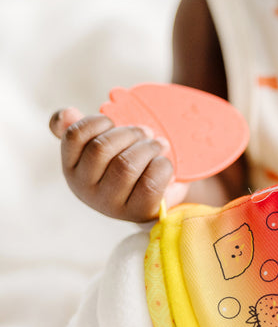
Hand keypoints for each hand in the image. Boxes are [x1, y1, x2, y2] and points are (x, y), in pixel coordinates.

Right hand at [49, 108, 187, 221]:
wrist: (158, 194)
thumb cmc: (127, 164)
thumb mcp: (105, 145)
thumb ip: (81, 128)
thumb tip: (66, 113)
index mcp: (72, 167)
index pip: (74, 135)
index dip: (99, 122)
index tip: (113, 123)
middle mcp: (84, 188)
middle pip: (102, 148)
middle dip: (130, 133)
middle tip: (146, 132)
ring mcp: (109, 204)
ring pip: (126, 165)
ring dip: (149, 148)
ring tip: (159, 145)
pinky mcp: (137, 212)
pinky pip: (150, 182)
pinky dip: (162, 166)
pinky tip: (162, 163)